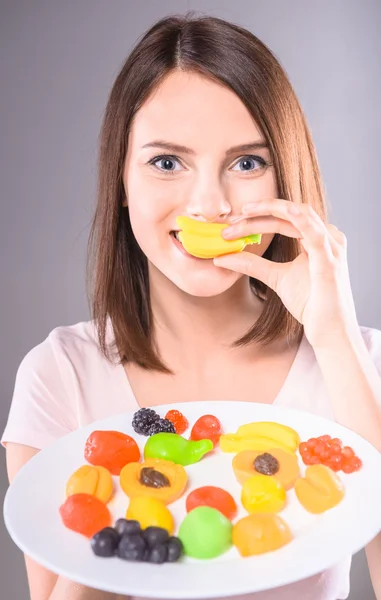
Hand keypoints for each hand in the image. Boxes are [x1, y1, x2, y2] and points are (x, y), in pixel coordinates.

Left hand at [214, 199, 358, 348]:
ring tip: (243, 215)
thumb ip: (252, 264)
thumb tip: (221, 257)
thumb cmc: (310, 303)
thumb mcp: (275, 277)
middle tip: (230, 222)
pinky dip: (299, 218)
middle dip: (257, 214)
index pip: (284, 218)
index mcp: (316, 238)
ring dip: (269, 213)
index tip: (231, 225)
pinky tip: (284, 210)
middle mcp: (326, 237)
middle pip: (288, 213)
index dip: (256, 217)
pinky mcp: (330, 261)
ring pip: (298, 215)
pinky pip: (315, 233)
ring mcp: (330, 247)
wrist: (329, 331)